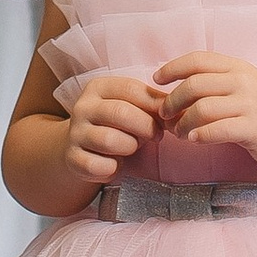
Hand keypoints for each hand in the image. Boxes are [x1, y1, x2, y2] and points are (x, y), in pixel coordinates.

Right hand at [59, 72, 164, 186]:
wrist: (78, 147)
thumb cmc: (115, 125)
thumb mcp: (131, 107)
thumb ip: (153, 105)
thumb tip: (183, 110)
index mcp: (98, 87)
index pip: (131, 88)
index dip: (154, 105)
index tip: (167, 119)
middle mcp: (83, 107)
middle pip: (121, 113)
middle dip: (146, 127)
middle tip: (156, 136)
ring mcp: (75, 133)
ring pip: (110, 140)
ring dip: (130, 147)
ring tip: (132, 147)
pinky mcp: (73, 158)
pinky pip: (101, 166)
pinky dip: (114, 168)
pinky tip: (114, 164)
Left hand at [153, 56, 256, 179]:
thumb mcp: (244, 89)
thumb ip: (216, 87)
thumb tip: (175, 93)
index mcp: (238, 68)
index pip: (197, 59)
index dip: (172, 67)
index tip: (157, 80)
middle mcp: (244, 81)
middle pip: (194, 84)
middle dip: (172, 100)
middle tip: (165, 115)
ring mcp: (250, 105)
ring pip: (202, 108)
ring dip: (182, 123)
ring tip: (179, 133)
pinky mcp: (254, 129)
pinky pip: (217, 130)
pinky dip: (199, 136)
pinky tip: (194, 140)